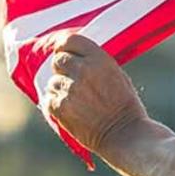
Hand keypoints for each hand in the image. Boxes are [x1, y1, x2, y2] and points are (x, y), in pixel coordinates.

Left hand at [44, 32, 147, 153]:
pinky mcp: (61, 107)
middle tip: (70, 79)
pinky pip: (48, 99)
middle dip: (62, 69)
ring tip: (74, 100)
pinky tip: (68, 110)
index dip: (65, 46)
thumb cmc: (125, 106)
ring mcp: (70, 89)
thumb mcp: (117, 75)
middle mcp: (83, 70)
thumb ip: (97, 64)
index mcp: (99, 59)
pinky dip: (55, 105)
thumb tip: (77, 57)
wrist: (125, 135)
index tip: (64, 51)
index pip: (71, 40)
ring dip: (59, 89)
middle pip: (58, 60)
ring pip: (52, 82)